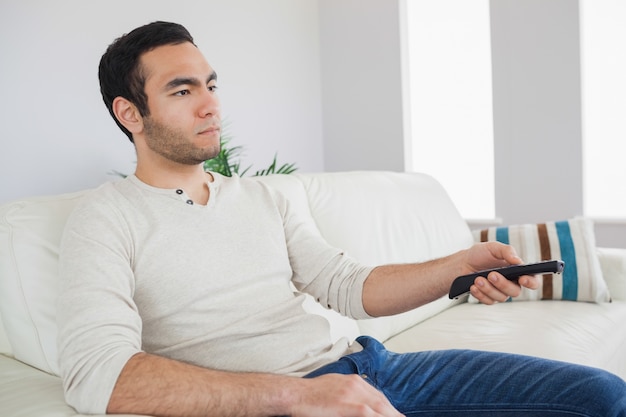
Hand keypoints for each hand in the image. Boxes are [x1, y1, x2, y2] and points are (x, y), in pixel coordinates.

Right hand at [289, 374, 403, 416]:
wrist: (294, 394)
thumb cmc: (310, 394)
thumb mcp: (334, 387)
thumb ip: (349, 392)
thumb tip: (360, 403)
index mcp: (353, 381)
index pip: (378, 396)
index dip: (389, 408)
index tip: (395, 415)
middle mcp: (356, 385)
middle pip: (383, 403)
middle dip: (394, 413)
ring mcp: (353, 395)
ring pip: (381, 408)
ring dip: (391, 416)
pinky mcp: (349, 405)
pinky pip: (369, 414)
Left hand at [463, 242, 539, 304]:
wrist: (463, 263)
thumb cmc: (480, 254)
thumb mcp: (493, 247)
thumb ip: (507, 251)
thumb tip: (518, 261)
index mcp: (517, 271)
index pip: (532, 280)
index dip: (532, 282)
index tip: (523, 279)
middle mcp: (511, 283)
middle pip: (515, 291)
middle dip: (503, 284)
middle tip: (491, 275)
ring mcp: (500, 292)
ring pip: (502, 298)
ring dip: (489, 289)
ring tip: (477, 279)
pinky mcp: (489, 298)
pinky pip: (489, 301)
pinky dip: (480, 295)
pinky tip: (473, 287)